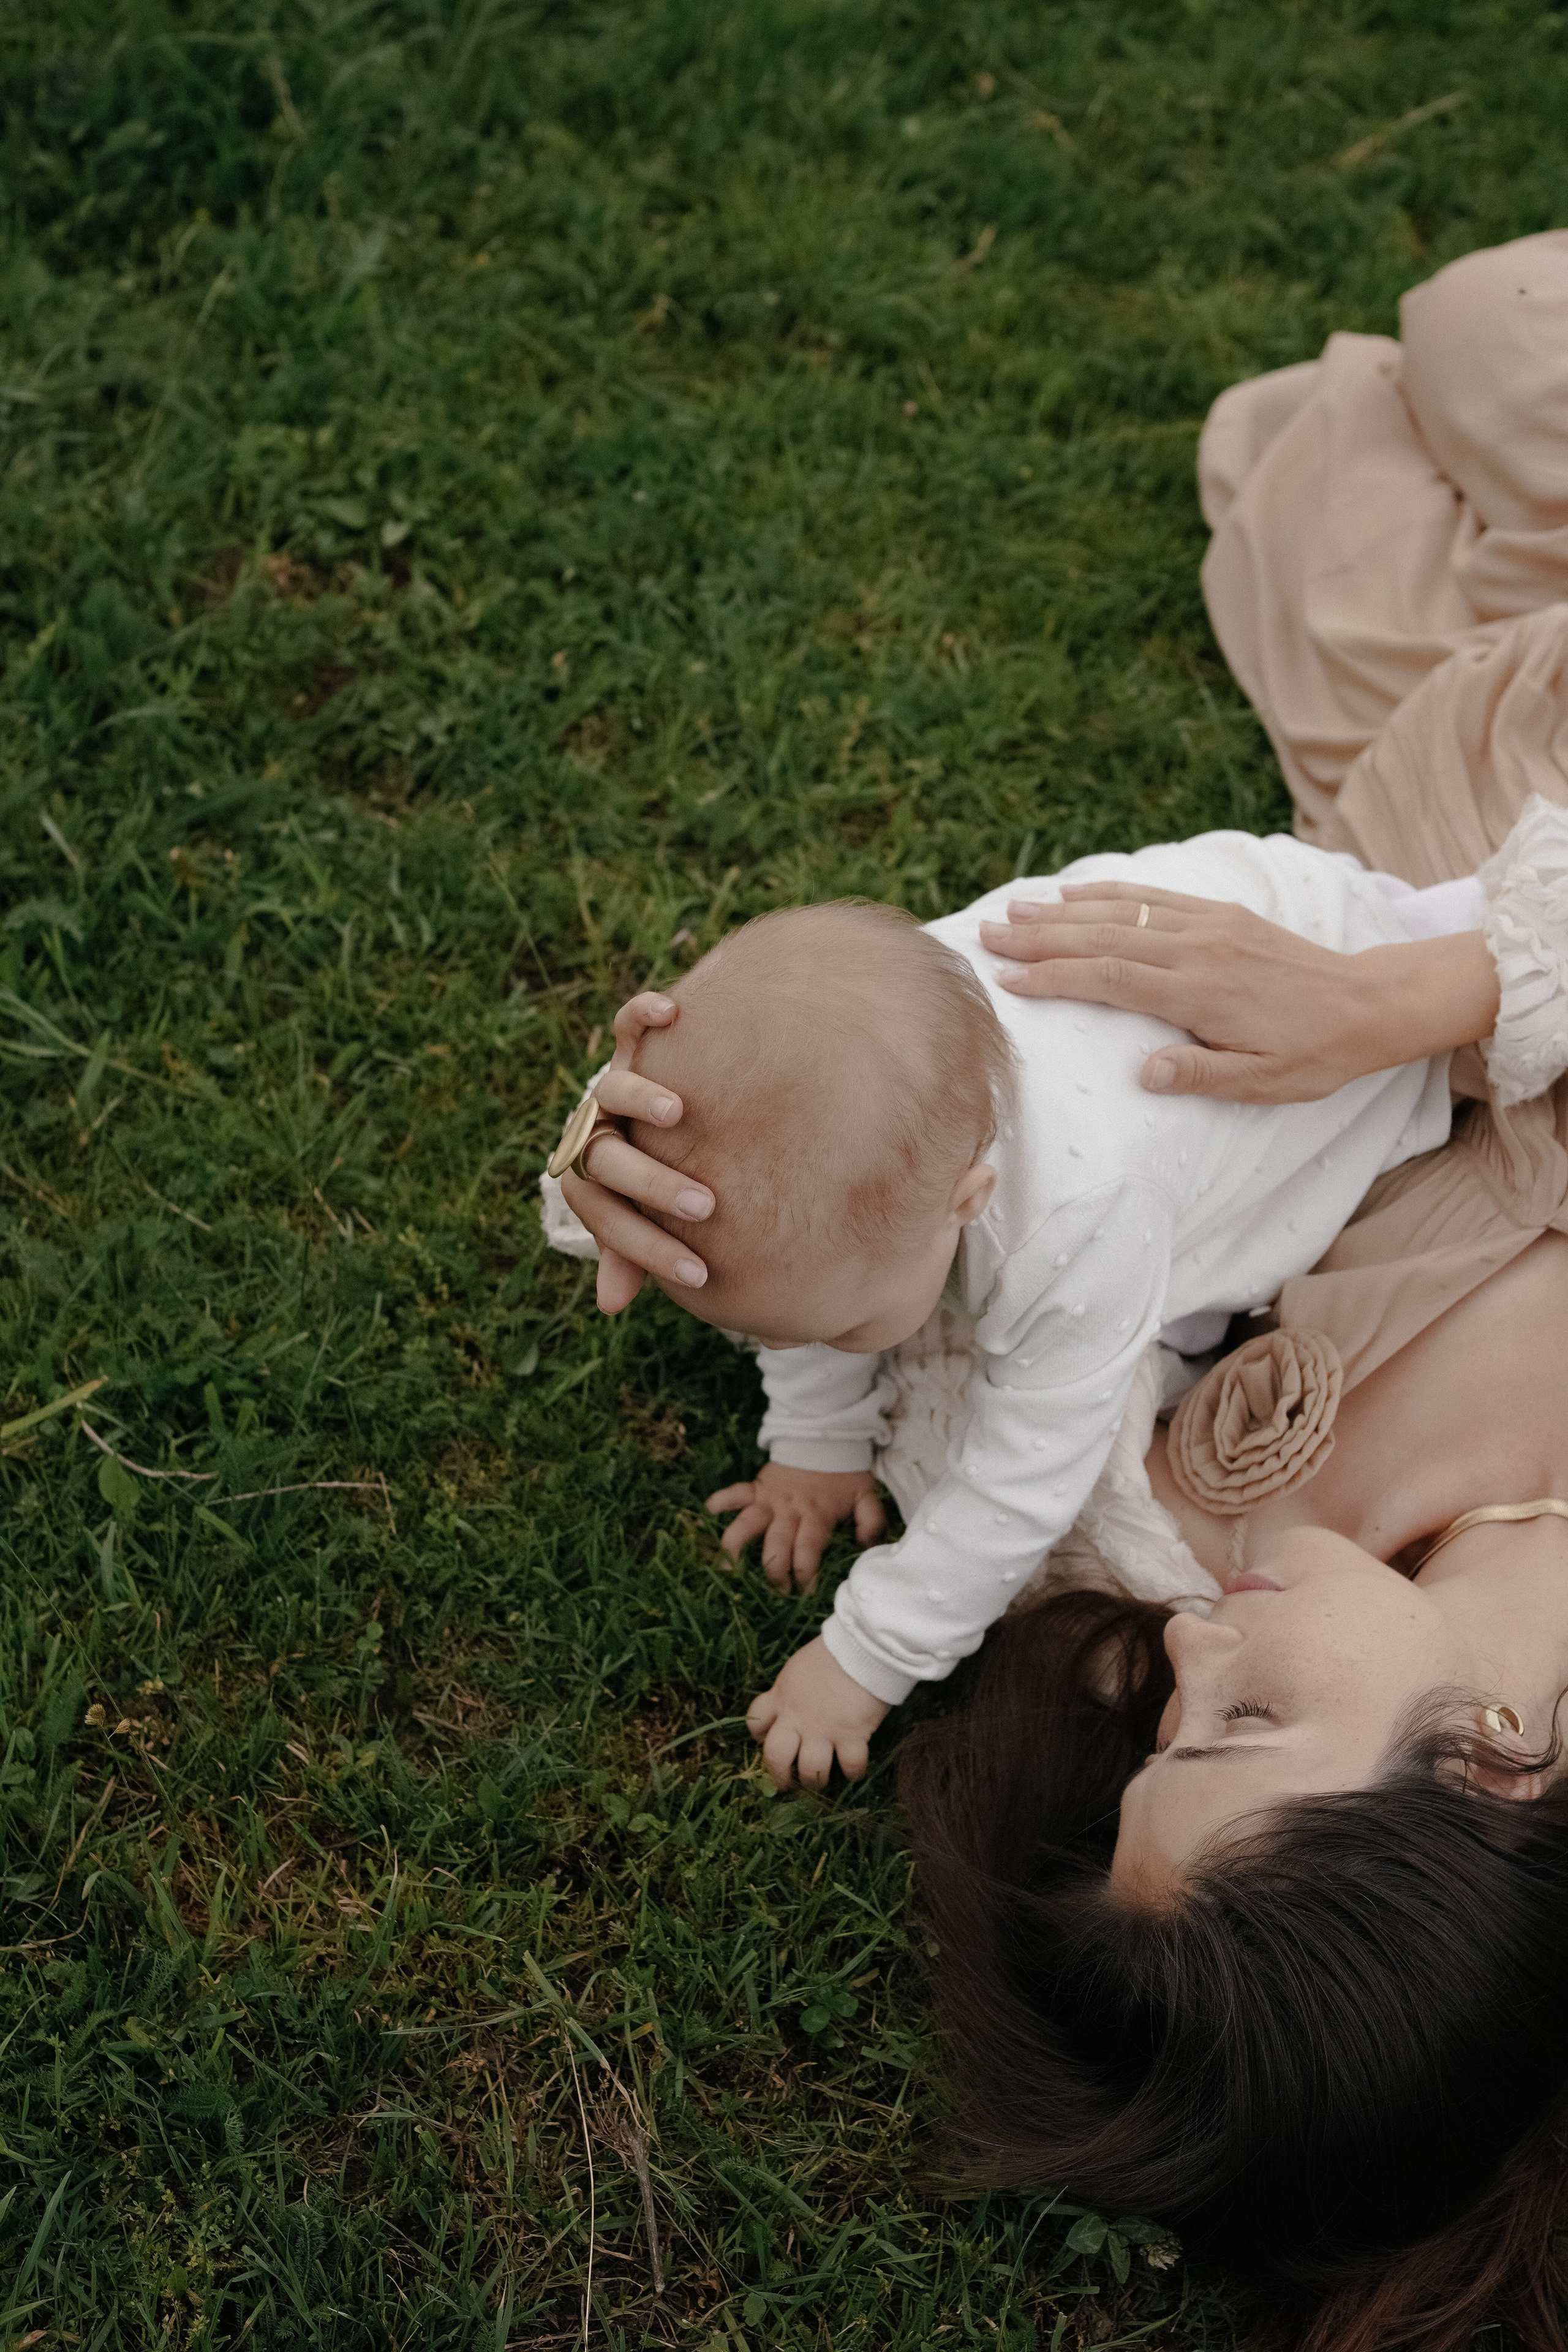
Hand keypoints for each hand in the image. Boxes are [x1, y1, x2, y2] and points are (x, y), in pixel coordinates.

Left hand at [557, 991, 715, 1311]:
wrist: (656, 1109)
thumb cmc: (658, 1174)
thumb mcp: (644, 1214)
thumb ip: (629, 1251)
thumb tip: (610, 1306)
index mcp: (596, 1175)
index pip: (604, 1213)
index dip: (645, 1249)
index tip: (696, 1274)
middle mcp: (599, 1126)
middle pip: (605, 1154)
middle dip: (652, 1184)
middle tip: (702, 1205)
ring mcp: (616, 1080)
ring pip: (612, 1086)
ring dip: (639, 1099)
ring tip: (674, 1112)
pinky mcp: (634, 1042)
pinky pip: (629, 1022)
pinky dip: (642, 1013)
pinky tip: (671, 1011)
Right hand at [707, 1461, 884, 1593]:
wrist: (825, 1439)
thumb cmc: (845, 1475)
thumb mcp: (867, 1496)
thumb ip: (871, 1521)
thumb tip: (867, 1545)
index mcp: (817, 1515)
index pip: (808, 1549)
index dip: (804, 1573)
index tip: (805, 1592)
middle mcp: (790, 1510)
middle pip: (776, 1545)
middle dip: (774, 1572)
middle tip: (777, 1592)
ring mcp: (770, 1499)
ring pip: (748, 1523)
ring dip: (736, 1546)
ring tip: (728, 1569)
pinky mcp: (757, 1487)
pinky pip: (736, 1492)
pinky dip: (721, 1500)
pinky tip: (709, 1512)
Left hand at [747, 1635, 889, 1788]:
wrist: (863, 1649)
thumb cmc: (833, 1652)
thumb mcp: (799, 1668)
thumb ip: (791, 1690)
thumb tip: (791, 1705)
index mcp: (781, 1697)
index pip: (756, 1721)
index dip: (759, 1735)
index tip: (768, 1740)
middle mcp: (797, 1719)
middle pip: (775, 1758)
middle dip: (779, 1777)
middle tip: (788, 1782)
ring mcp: (824, 1731)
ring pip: (810, 1771)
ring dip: (815, 1780)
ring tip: (821, 1779)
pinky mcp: (852, 1736)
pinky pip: (850, 1766)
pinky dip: (853, 1771)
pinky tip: (854, 1768)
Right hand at [979, 883, 1499, 1103]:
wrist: (1370, 1003)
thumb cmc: (1315, 1053)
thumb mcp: (1265, 1082)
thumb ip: (1202, 1074)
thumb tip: (1144, 1073)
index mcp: (1201, 992)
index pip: (1109, 978)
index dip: (1053, 977)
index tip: (1006, 979)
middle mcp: (1198, 949)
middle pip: (1102, 936)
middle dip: (1040, 936)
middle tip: (986, 935)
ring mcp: (1209, 926)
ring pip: (1122, 912)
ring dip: (1062, 910)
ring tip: (1013, 909)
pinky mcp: (1221, 915)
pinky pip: (1155, 898)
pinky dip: (1111, 892)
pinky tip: (1076, 891)